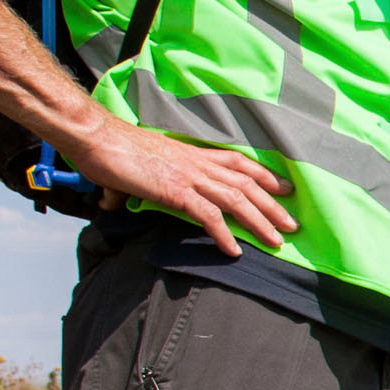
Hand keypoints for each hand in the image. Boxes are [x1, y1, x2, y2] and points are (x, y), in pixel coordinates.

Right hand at [60, 120, 297, 256]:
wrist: (96, 138)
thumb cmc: (111, 150)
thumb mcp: (137, 164)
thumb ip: (134, 183)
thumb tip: (114, 201)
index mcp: (193, 153)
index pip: (238, 162)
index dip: (264, 175)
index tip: (284, 188)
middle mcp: (197, 163)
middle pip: (246, 184)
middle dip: (273, 205)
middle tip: (292, 224)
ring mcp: (189, 176)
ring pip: (236, 200)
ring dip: (259, 223)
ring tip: (276, 241)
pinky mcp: (176, 191)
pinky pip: (208, 216)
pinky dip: (224, 235)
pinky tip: (233, 251)